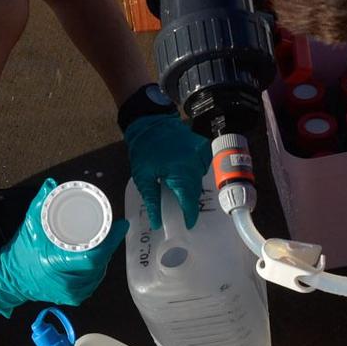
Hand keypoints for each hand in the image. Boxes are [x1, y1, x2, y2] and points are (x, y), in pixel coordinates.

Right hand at [0, 179, 128, 316]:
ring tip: (107, 241)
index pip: (94, 256)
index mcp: (57, 264)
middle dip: (109, 245)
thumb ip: (40, 204)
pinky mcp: (75, 298)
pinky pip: (94, 281)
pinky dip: (98, 268)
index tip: (122, 225)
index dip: (112, 241)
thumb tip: (51, 183)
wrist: (11, 280)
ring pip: (99, 272)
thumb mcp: (30, 226)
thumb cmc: (21, 252)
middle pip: (100, 263)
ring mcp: (72, 293)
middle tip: (113, 229)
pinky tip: (100, 258)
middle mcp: (68, 283)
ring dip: (105, 257)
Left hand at [123, 113, 210, 230]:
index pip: (189, 200)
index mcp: (181, 171)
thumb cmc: (143, 149)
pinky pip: (202, 167)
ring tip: (178, 190)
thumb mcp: (143, 177)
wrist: (150, 120)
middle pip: (195, 190)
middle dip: (188, 201)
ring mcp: (202, 153)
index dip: (189, 215)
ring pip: (199, 179)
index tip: (187, 225)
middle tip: (180, 211)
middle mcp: (196, 163)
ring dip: (190, 186)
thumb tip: (157, 223)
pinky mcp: (203, 147)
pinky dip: (194, 173)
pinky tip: (183, 173)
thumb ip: (152, 201)